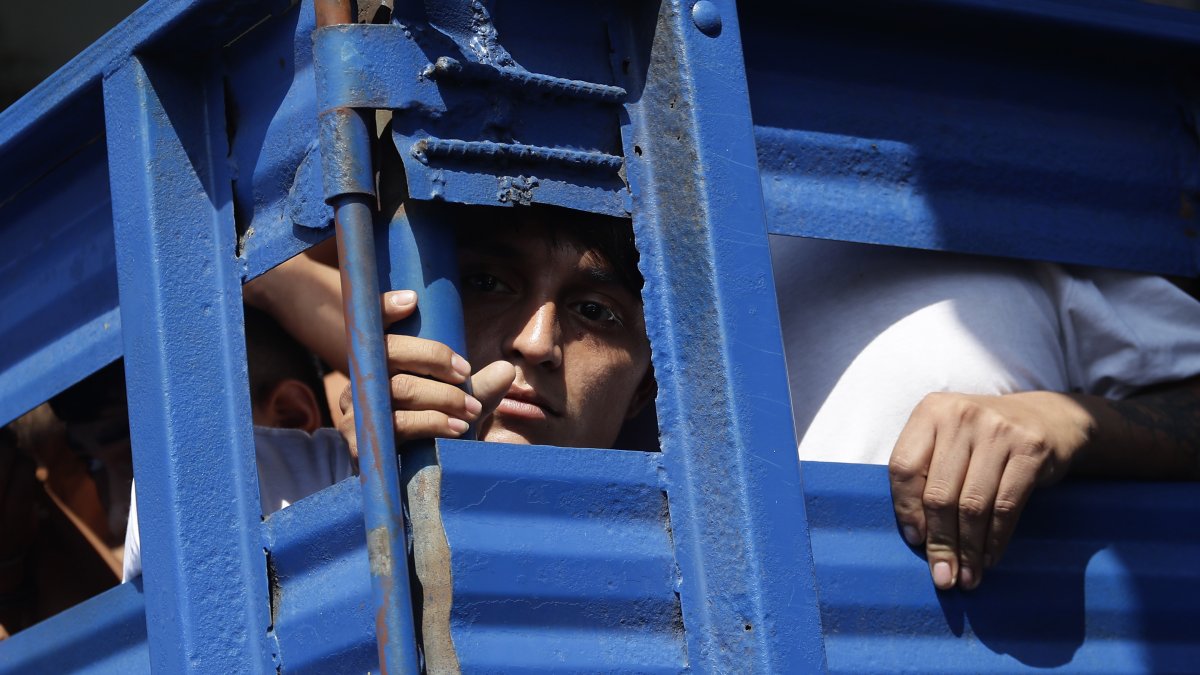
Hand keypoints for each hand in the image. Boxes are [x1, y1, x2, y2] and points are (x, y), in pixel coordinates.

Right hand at [338, 290, 514, 458]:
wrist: (413, 486)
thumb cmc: (434, 435)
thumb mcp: (460, 406)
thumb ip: (480, 388)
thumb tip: (506, 368)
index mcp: (378, 365)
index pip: (373, 326)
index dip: (385, 308)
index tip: (413, 300)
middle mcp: (359, 382)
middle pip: (389, 351)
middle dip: (434, 358)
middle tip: (467, 373)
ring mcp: (355, 412)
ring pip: (398, 388)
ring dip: (442, 396)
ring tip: (471, 410)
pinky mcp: (360, 442)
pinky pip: (398, 424)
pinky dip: (432, 423)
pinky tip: (457, 429)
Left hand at [888, 391, 1093, 589]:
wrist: (1048, 417)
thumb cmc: (983, 438)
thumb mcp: (948, 439)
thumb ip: (926, 473)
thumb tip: (917, 537)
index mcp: (931, 411)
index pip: (904, 467)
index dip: (905, 509)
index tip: (915, 540)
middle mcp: (961, 416)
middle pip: (939, 493)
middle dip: (939, 542)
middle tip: (943, 575)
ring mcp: (998, 431)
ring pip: (972, 505)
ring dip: (968, 549)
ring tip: (966, 577)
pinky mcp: (1030, 450)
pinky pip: (1006, 507)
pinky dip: (995, 540)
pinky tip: (989, 559)